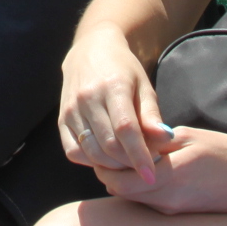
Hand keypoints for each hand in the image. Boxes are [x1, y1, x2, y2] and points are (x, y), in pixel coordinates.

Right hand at [58, 24, 179, 183]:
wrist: (90, 51)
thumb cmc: (124, 70)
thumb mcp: (143, 86)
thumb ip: (152, 115)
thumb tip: (166, 139)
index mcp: (113, 87)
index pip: (126, 129)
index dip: (139, 155)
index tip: (152, 174)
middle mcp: (88, 98)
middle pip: (108, 144)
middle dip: (128, 163)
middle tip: (143, 167)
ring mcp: (71, 109)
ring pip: (91, 151)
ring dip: (111, 166)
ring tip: (127, 164)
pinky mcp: (61, 119)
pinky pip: (73, 151)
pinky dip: (90, 161)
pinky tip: (105, 158)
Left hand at [92, 127, 226, 214]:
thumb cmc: (225, 152)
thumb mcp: (189, 137)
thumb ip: (156, 141)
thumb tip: (127, 140)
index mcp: (169, 175)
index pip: (119, 180)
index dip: (105, 165)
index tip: (99, 147)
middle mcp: (168, 199)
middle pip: (121, 192)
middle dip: (109, 174)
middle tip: (107, 153)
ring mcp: (173, 209)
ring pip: (133, 199)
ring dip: (124, 182)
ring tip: (125, 159)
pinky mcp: (179, 213)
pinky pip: (149, 202)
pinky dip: (140, 188)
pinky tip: (146, 171)